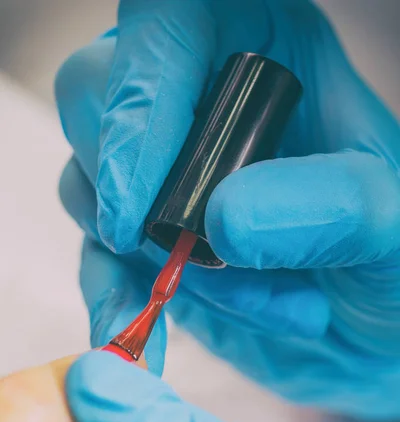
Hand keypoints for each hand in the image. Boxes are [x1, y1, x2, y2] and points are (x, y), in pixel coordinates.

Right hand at [56, 0, 399, 419]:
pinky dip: (115, 301)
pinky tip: (146, 342)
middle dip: (140, 198)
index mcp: (266, 53)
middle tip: (212, 262)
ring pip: (91, 188)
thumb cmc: (393, 262)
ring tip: (269, 307)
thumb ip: (331, 207)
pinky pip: (96, 254)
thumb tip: (223, 221)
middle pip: (94, 100)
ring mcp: (163, 172)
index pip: (168, 27)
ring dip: (157, 266)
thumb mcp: (390, 225)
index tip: (141, 209)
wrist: (372, 329)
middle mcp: (200, 102)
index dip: (137, 103)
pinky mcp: (144, 236)